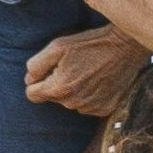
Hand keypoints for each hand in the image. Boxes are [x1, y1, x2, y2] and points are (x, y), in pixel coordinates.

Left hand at [25, 26, 148, 116]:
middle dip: (57, 84)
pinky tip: (98, 81)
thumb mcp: (56, 47)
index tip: (48, 71)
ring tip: (87, 72)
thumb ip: (36, 65)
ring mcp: (91, 108)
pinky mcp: (106, 109)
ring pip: (71, 102)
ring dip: (75, 90)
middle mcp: (74, 103)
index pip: (32, 95)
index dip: (36, 82)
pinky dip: (90, 95)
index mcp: (59, 89)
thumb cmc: (89, 44)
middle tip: (72, 67)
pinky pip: (88, 106)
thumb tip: (29, 80)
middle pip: (53, 98)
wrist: (124, 48)